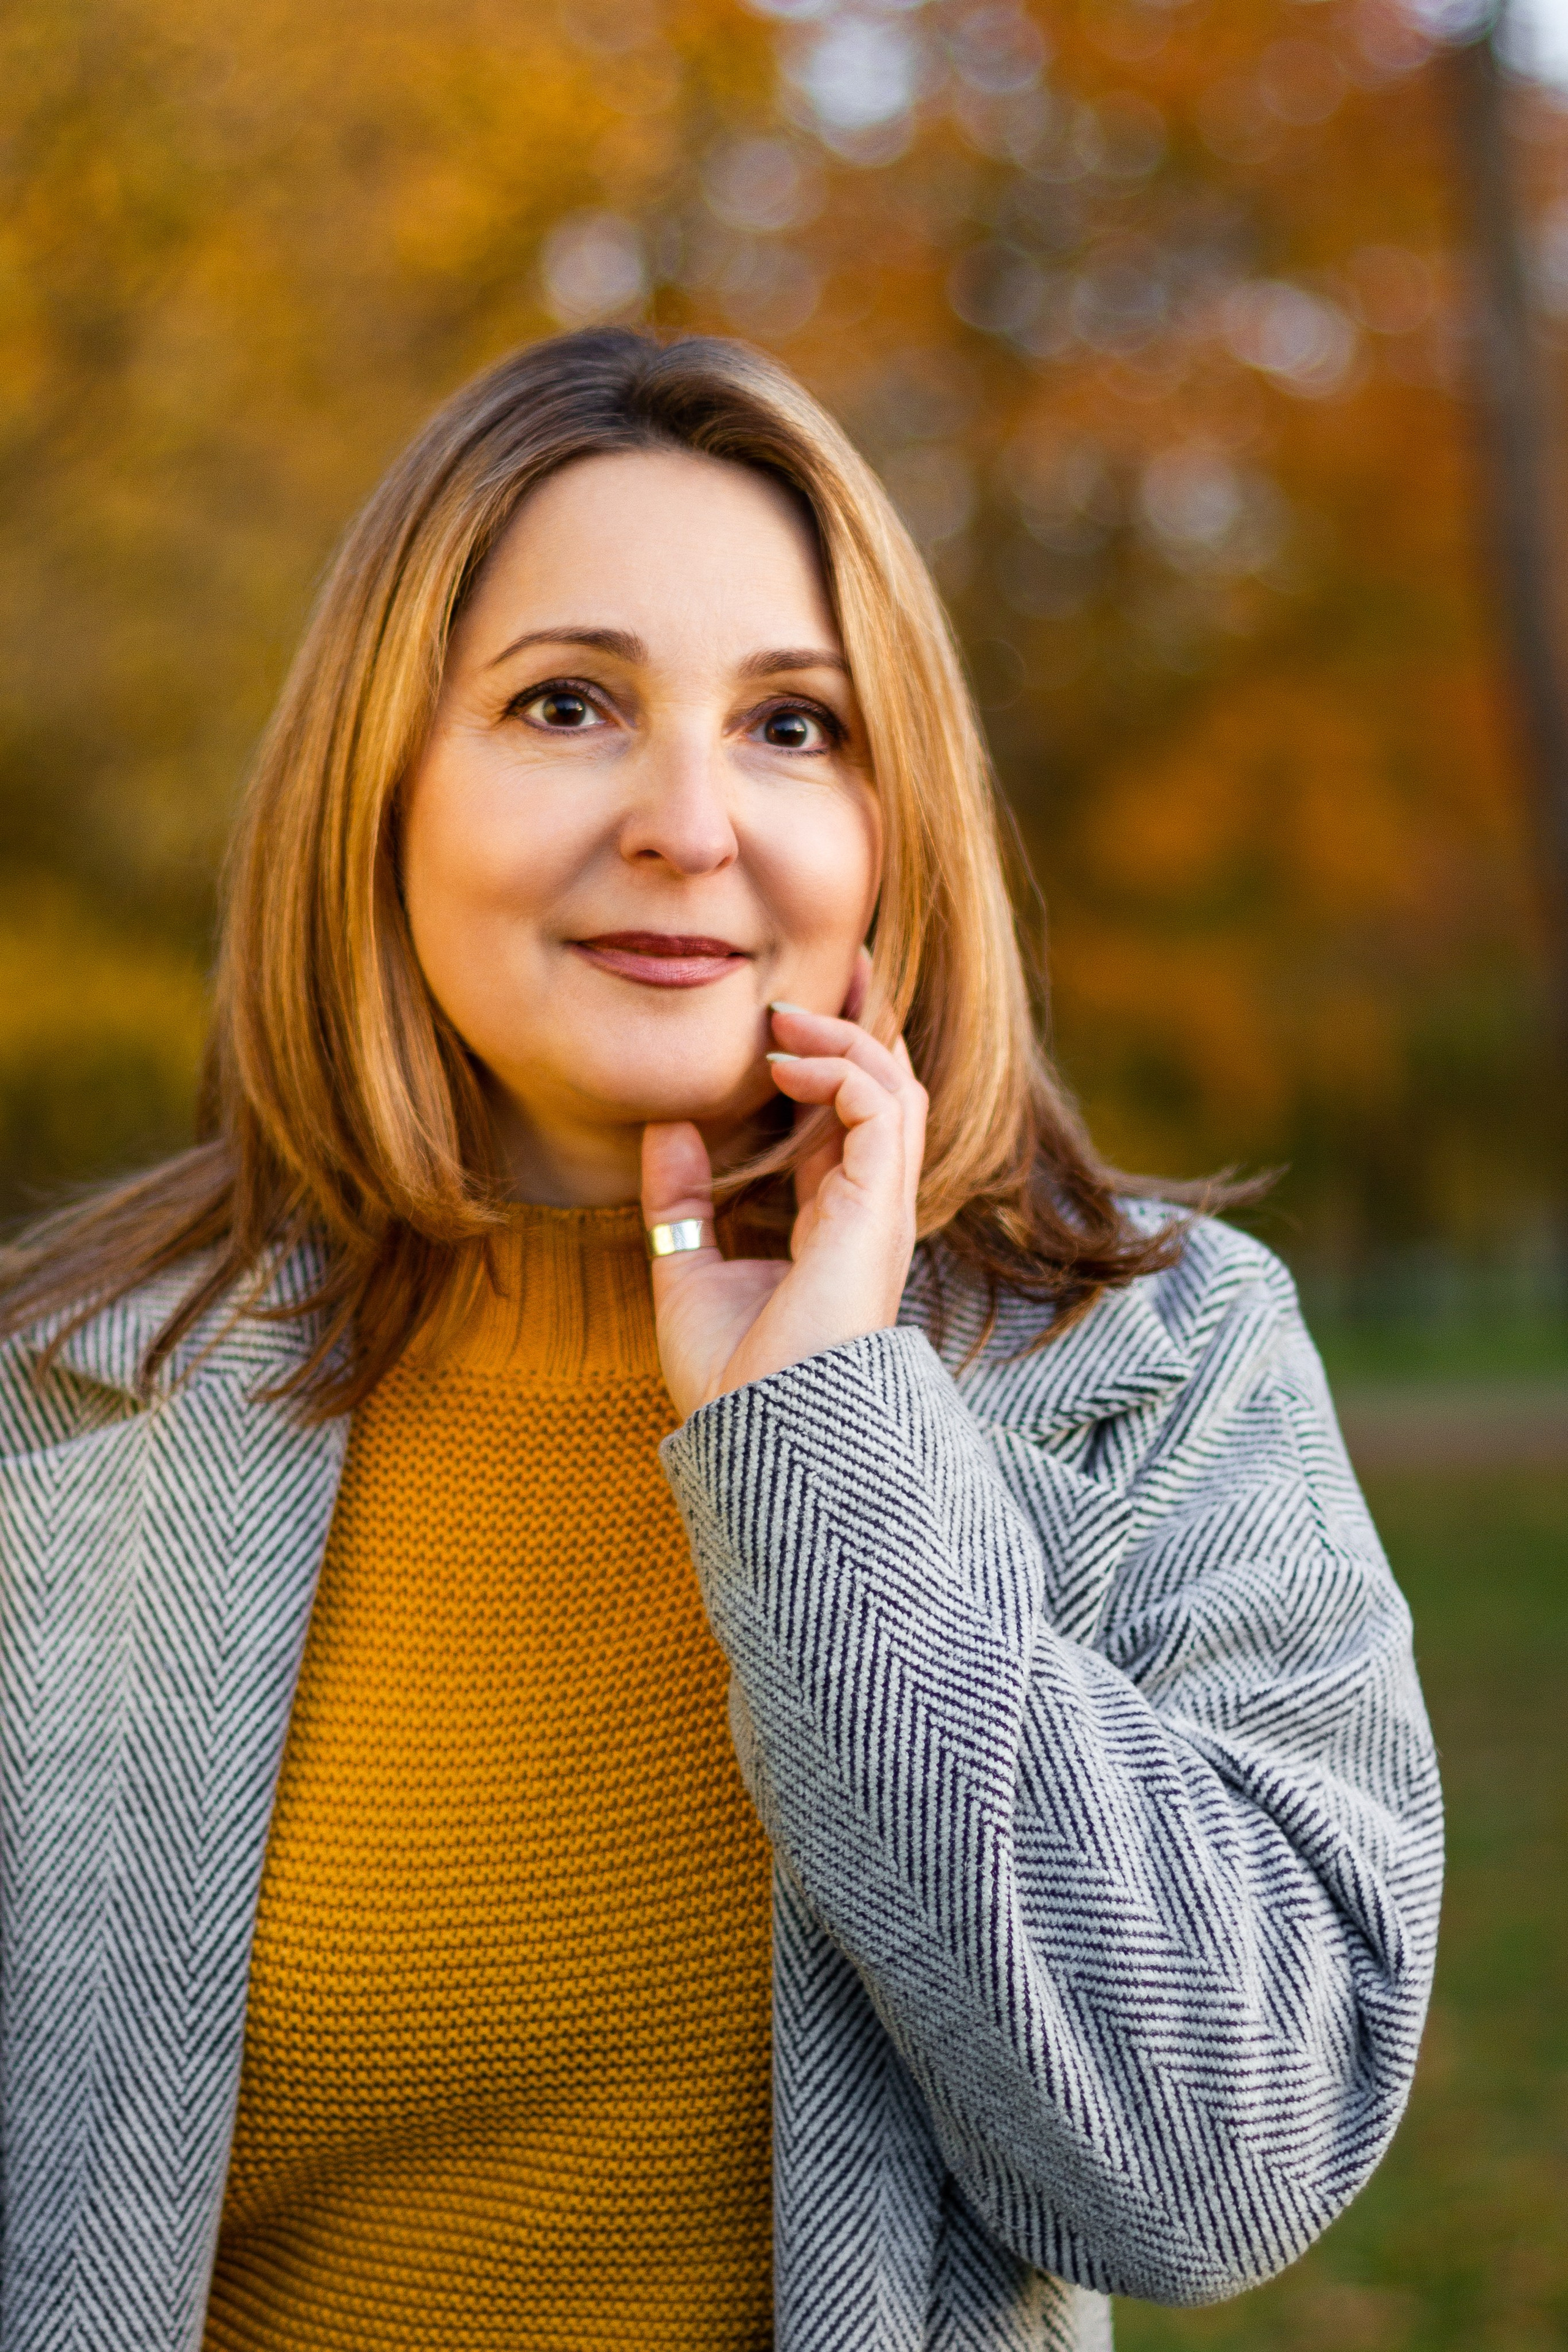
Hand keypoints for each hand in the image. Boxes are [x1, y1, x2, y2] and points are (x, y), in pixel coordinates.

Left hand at [641, 978, 928, 1419]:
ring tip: (788, 1010)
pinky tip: (785, 1060)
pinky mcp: (877, 1210)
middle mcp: (869, 1211)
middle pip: (889, 1089)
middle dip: (864, 1023)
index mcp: (835, 1225)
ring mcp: (881, 1210)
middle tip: (833, 964)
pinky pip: (879, 1108)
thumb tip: (666, 1125)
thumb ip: (680, 1201)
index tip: (790, 1011)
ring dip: (846, 1035)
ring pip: (895, 1088)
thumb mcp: (689, 1272)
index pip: (849, 1121)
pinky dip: (838, 1069)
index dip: (828, 1060)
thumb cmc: (733, 1380)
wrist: (759, 1438)